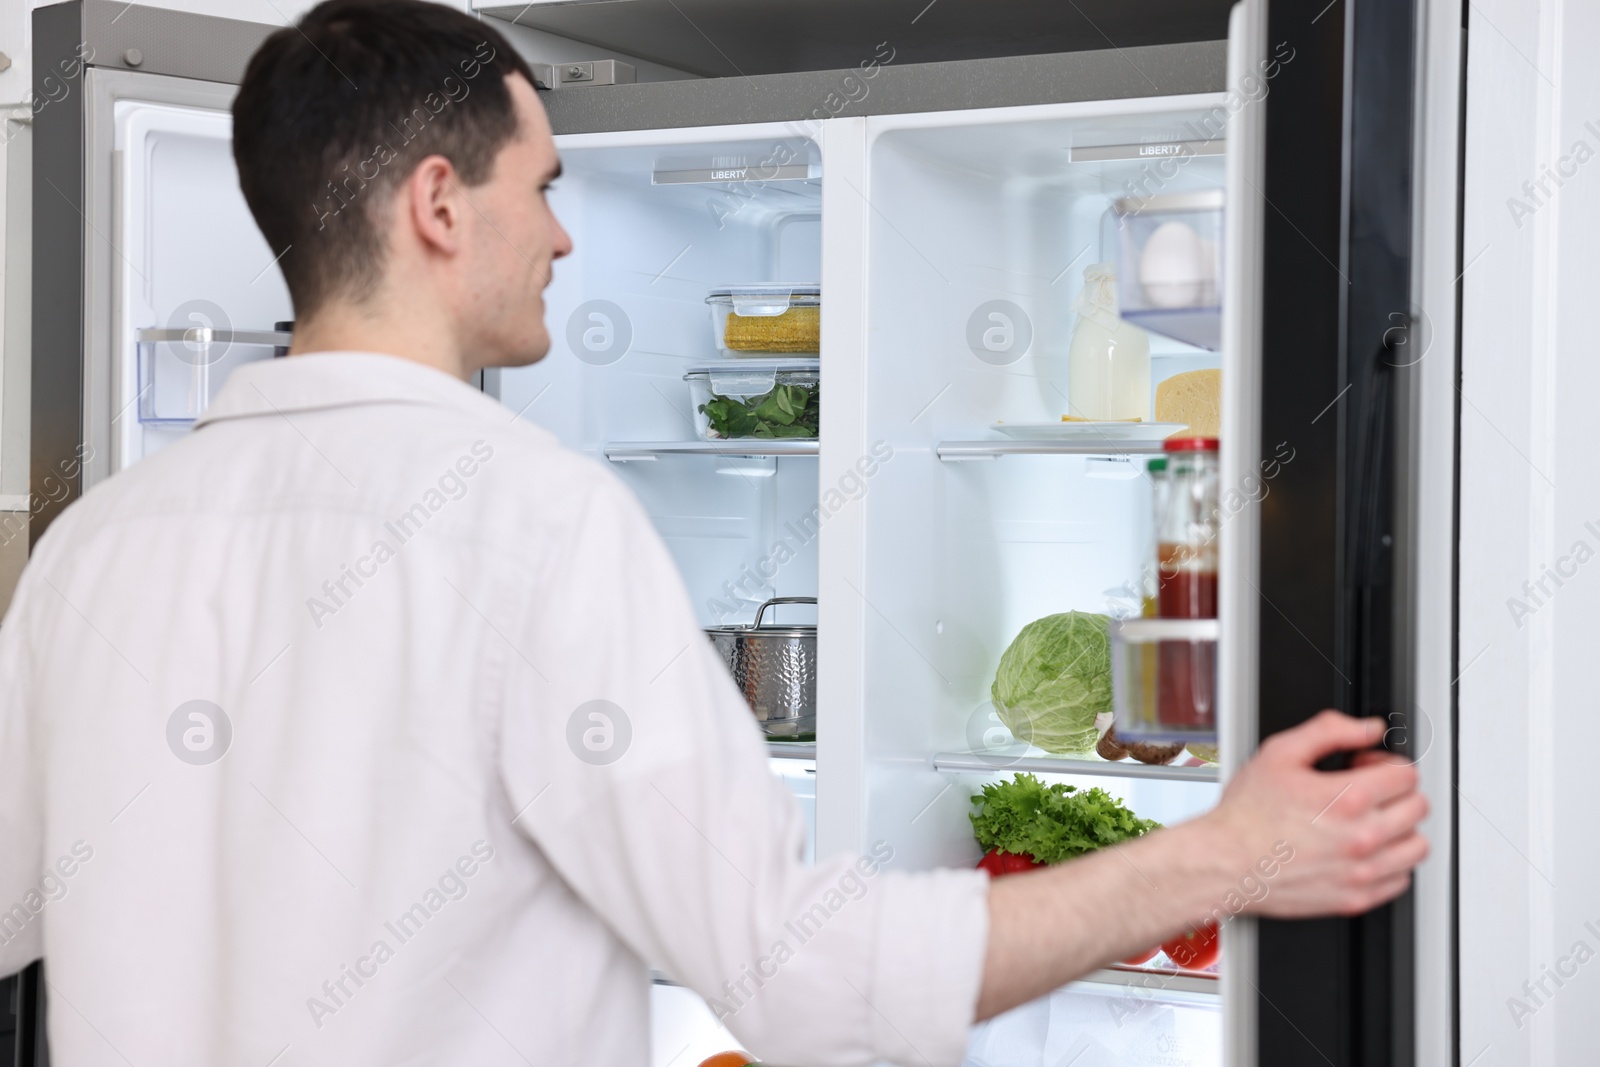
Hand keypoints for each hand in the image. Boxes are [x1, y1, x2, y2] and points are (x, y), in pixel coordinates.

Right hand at [1199, 709, 1429, 917]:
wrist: (1225, 862)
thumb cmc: (1246, 815)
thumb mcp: (1280, 753)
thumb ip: (1329, 730)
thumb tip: (1367, 728)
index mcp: (1348, 799)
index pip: (1407, 775)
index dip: (1385, 764)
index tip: (1366, 768)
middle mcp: (1362, 838)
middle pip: (1418, 807)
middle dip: (1395, 793)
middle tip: (1367, 792)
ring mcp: (1362, 872)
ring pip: (1417, 846)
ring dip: (1400, 829)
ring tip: (1370, 822)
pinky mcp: (1356, 898)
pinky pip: (1401, 879)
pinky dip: (1391, 864)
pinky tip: (1364, 850)